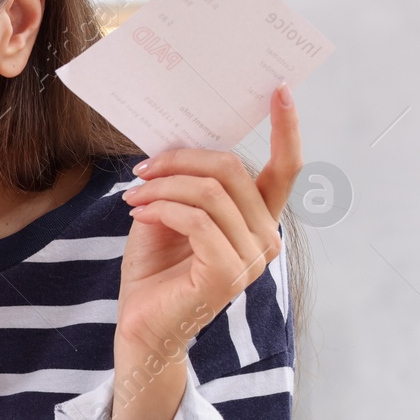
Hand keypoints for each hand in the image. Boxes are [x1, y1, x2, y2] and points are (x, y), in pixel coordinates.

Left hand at [107, 84, 301, 419]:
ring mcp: (250, 258)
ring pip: (210, 193)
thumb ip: (183, 184)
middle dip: (182, 160)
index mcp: (255, 221)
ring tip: (134, 195)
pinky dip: (162, 208)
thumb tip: (176, 145)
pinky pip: (196, 220)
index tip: (279, 91)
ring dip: (163, 186)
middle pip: (233, 170)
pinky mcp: (228, 273)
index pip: (284, 170)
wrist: (139, 328)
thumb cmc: (153, 274)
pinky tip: (138, 213)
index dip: (286, 129)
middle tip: (143, 168)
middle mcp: (263, 238)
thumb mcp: (165, 216)